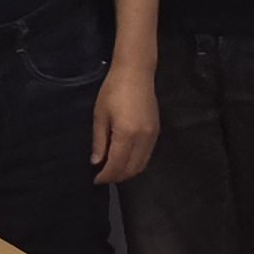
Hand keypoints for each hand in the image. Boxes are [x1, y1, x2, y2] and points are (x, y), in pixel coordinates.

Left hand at [89, 57, 160, 184]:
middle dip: (117, 176)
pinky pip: (147, 155)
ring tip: (113, 170)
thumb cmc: (112, 90)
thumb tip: (96, 162)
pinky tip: (125, 159)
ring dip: (128, 171)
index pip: (117, 164)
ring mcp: (153, 136)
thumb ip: (99, 141)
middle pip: (132, 168)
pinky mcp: (157, 132)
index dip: (106, 175)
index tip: (96, 180)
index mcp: (127, 134)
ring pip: (142, 164)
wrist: (136, 73)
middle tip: (103, 177)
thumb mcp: (100, 115)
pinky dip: (136, 162)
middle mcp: (143, 138)